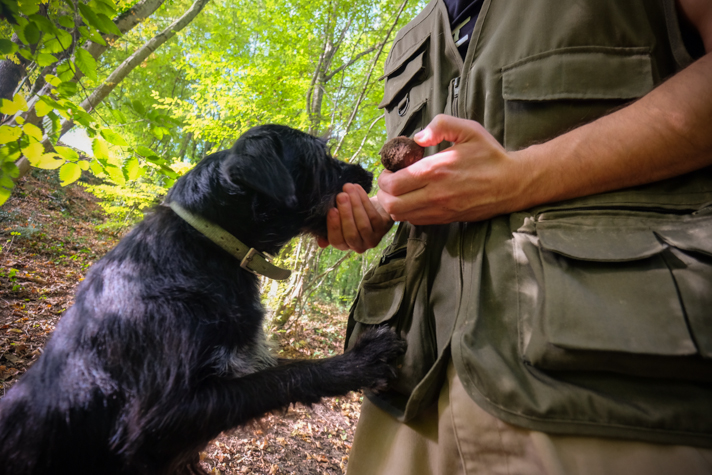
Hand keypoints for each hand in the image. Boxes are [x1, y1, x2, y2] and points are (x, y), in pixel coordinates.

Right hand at [316, 183, 393, 252]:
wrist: (374, 206)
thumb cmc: (351, 212)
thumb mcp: (338, 219)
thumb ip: (327, 228)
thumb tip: (321, 243)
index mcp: (344, 244)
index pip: (337, 241)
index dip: (334, 226)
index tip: (331, 209)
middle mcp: (359, 246)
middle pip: (351, 235)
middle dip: (345, 214)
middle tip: (341, 196)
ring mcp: (373, 238)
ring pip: (363, 225)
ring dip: (355, 205)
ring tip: (349, 188)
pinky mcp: (383, 228)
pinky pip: (373, 216)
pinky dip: (365, 201)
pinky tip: (358, 189)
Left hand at [377, 115, 532, 224]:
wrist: (512, 183)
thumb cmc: (489, 155)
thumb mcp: (468, 130)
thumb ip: (440, 125)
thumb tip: (418, 137)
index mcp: (436, 170)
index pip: (394, 183)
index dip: (384, 178)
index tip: (388, 170)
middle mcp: (435, 194)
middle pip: (392, 205)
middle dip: (383, 194)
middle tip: (389, 183)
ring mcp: (440, 209)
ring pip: (402, 216)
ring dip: (393, 205)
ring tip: (398, 192)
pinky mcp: (446, 219)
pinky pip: (416, 221)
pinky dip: (408, 213)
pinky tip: (413, 200)